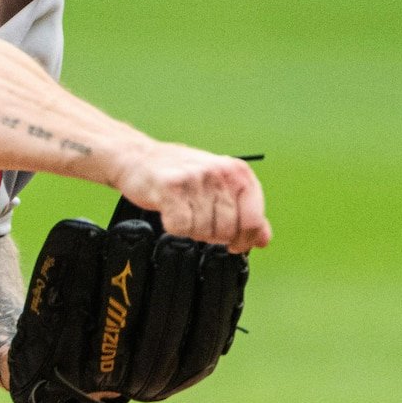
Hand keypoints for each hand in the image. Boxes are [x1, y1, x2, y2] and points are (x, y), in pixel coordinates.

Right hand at [111, 142, 270, 253]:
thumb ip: (245, 211)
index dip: (244, 240)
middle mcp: (220, 172)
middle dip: (212, 234)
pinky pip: (180, 227)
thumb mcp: (220, 187)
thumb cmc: (181, 175)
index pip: (254, 220)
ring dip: (192, 230)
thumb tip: (263, 239)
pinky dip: (173, 226)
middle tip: (198, 220)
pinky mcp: (171, 187)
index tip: (234, 244)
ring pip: (204, 231)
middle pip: (227, 230)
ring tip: (183, 212)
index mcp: (238, 172)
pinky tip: (170, 212)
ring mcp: (196, 178)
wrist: (138, 158)